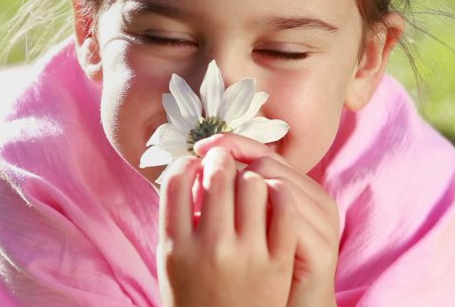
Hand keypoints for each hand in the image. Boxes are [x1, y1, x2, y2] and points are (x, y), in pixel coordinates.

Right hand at [156, 149, 298, 306]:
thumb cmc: (195, 295)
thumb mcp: (172, 261)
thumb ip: (177, 220)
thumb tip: (192, 171)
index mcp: (176, 246)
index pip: (175, 181)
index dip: (186, 163)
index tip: (194, 164)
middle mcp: (210, 247)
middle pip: (217, 176)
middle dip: (221, 160)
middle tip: (225, 162)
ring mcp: (246, 254)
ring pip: (252, 184)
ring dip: (250, 175)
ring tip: (249, 183)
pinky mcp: (277, 261)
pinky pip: (283, 206)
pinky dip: (279, 191)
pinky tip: (273, 193)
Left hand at [194, 133, 339, 306]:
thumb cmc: (269, 268)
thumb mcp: (257, 224)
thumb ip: (240, 194)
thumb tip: (202, 162)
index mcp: (300, 186)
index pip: (263, 151)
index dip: (231, 144)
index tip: (200, 145)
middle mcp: (316, 197)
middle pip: (267, 162)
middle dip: (231, 165)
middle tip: (204, 170)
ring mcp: (323, 222)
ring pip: (276, 185)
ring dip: (242, 191)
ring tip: (213, 204)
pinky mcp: (322, 249)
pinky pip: (287, 219)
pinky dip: (260, 216)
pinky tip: (232, 226)